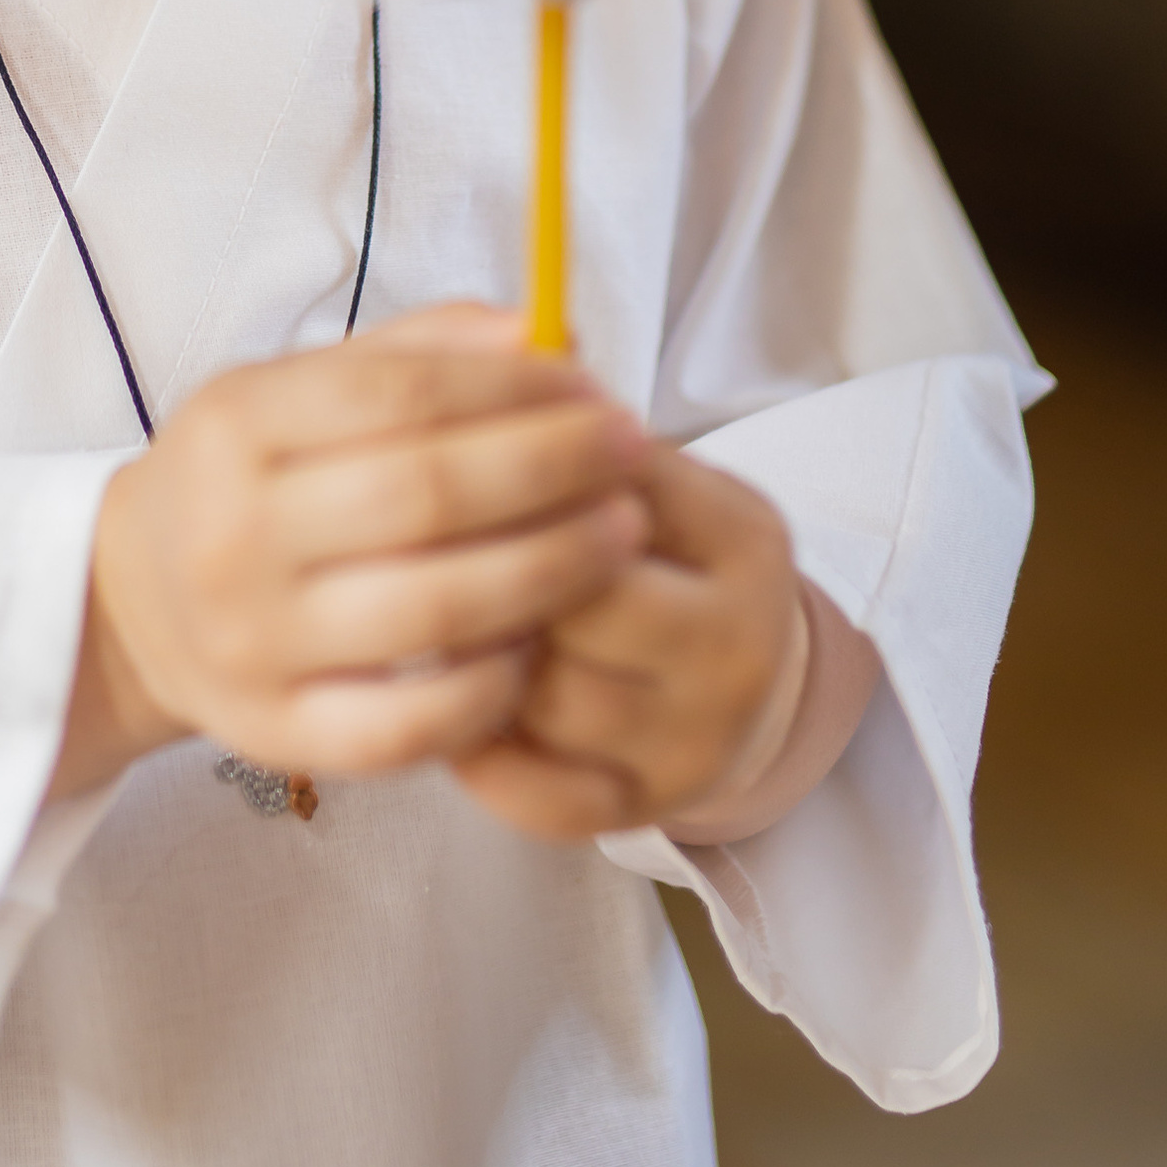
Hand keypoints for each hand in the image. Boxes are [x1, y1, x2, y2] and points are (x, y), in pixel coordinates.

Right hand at [53, 302, 652, 799]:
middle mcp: (232, 532)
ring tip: (620, 537)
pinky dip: (492, 684)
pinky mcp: (278, 732)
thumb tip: (546, 334)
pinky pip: (411, 723)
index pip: (401, 394)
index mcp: (236, 424)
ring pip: (435, 610)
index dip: (516, 391)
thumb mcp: (302, 389)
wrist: (138, 603)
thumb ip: (420, 352)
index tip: (597, 390)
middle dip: (554, 471)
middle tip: (634, 458)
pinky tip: (541, 642)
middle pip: (427, 496)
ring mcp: (252, 642)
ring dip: (552, 570)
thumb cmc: (254, 479)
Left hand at [454, 443, 869, 846]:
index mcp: (743, 538)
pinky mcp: (650, 811)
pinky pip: (542, 797)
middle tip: (422, 548)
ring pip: (551, 699)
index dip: (518, 476)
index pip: (613, 491)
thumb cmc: (661, 555)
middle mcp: (738, 646)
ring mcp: (698, 741)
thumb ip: (579, 424)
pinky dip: (481, 755)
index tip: (455, 460)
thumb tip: (494, 356)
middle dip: (495, 572)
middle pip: (582, 603)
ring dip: (476, 659)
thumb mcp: (652, 475)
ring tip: (428, 619)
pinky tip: (452, 703)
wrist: (744, 677)